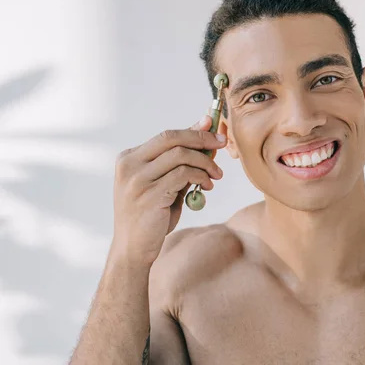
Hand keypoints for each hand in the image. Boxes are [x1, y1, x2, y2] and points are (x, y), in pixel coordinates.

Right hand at [111, 115, 225, 264]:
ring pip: (180, 155)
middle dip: (201, 138)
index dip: (193, 130)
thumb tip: (203, 132)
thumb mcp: (164, 183)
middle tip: (222, 143)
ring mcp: (137, 179)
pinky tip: (207, 185)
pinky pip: (183, 175)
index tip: (215, 130)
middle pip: (171, 138)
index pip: (166, 136)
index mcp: (129, 158)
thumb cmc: (151, 215)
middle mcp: (129, 165)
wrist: (133, 249)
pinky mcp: (149, 194)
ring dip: (205, 162)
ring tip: (216, 175)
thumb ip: (179, 162)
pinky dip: (200, 176)